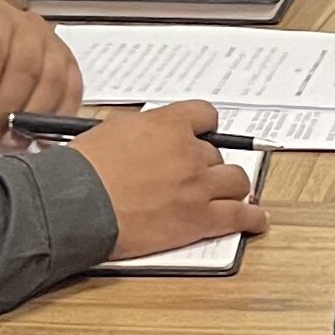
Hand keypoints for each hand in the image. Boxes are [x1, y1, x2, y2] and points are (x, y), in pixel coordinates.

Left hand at [0, 0, 83, 150]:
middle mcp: (27, 24)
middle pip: (27, 65)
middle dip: (7, 106)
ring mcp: (53, 43)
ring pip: (54, 79)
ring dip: (33, 116)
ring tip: (11, 138)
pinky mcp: (69, 66)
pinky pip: (72, 92)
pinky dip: (57, 117)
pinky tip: (38, 136)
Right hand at [63, 99, 267, 260]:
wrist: (77, 204)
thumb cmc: (84, 170)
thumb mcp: (112, 131)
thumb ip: (142, 132)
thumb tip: (148, 139)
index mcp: (168, 125)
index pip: (205, 115)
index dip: (205, 128)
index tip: (205, 134)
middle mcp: (189, 152)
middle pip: (216, 155)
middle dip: (207, 166)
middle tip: (198, 176)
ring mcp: (198, 186)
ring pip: (236, 181)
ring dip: (232, 188)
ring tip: (232, 194)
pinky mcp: (200, 220)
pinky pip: (240, 216)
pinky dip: (253, 217)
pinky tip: (257, 218)